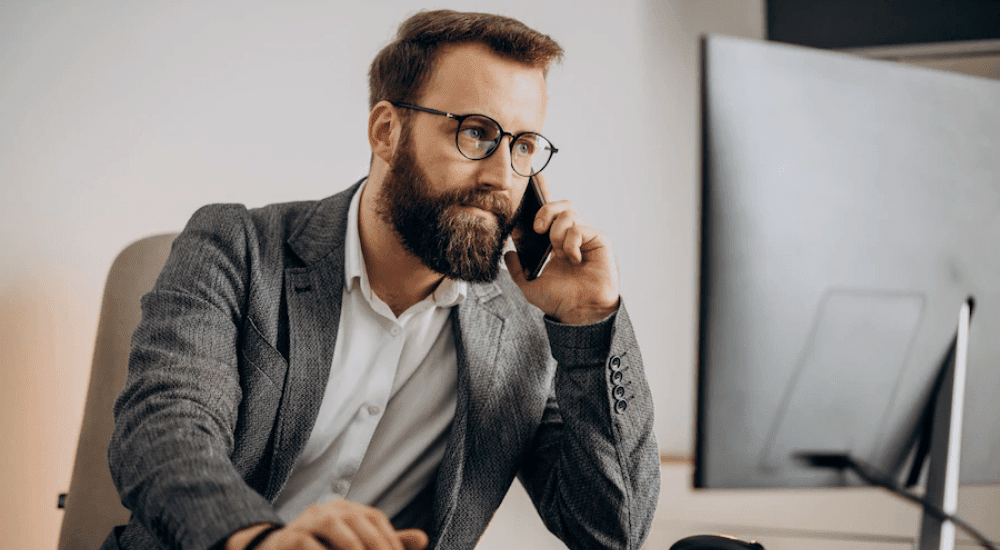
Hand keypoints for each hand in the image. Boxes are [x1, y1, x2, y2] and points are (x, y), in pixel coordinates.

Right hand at [226, 499, 427, 549]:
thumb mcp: (354, 547)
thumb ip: (386, 543)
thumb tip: (424, 539)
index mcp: (347, 510)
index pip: (377, 521)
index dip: (392, 542)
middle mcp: (330, 509)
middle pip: (361, 526)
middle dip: (379, 549)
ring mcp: (308, 521)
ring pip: (338, 531)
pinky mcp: (290, 538)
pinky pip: (310, 545)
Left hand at [505, 173, 619, 324]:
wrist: (580, 313)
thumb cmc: (561, 301)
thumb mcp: (530, 286)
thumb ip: (517, 271)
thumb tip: (508, 254)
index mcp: (556, 243)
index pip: (549, 214)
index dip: (542, 194)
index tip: (531, 179)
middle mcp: (572, 237)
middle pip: (561, 205)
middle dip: (545, 210)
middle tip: (537, 228)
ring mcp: (586, 237)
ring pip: (568, 212)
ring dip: (556, 230)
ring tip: (556, 249)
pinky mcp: (599, 240)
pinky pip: (579, 227)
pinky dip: (570, 241)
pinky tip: (572, 258)